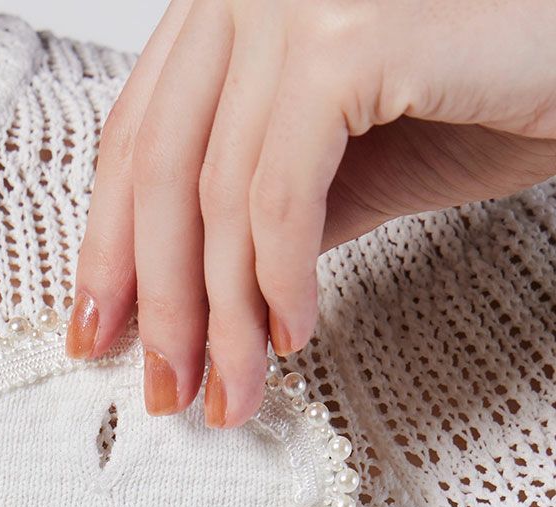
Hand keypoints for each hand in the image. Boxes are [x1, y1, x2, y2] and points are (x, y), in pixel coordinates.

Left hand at [65, 0, 555, 426]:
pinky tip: (296, 335)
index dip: (110, 248)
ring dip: (223, 317)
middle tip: (166, 390)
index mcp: (232, 7)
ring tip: (234, 389)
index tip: (98, 334)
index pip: (138, 140)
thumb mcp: (345, 166)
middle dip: (159, 303)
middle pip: (162, 171)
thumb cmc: (486, 91)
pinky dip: (280, 279)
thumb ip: (259, 212)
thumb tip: (185, 299)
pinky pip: (281, 193)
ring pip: (216, 194)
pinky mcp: (350, 34)